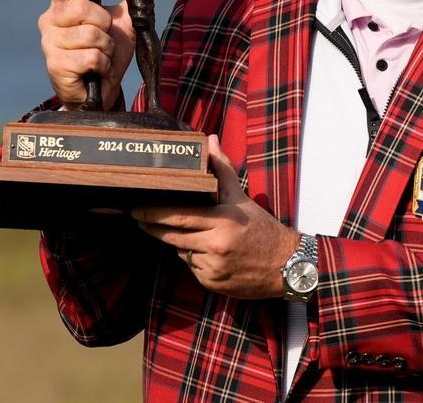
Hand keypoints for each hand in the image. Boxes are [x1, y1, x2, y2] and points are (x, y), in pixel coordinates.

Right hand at [37, 0, 166, 108]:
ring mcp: (49, 43)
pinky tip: (98, 70)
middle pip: (81, 8)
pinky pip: (90, 57)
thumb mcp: (125, 22)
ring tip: (102, 56)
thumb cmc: (106, 52)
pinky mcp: (55, 65)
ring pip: (90, 35)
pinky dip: (103, 65)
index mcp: (62, 4)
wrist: (100, 91)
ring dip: (106, 48)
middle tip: (105, 37)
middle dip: (105, 25)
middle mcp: (50, 20)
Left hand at [132, 136, 300, 298]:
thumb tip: (210, 140)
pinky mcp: (212, 283)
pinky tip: (205, 252)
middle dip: (152, 227)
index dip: (153, 213)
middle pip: (172, 235)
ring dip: (179, 243)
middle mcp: (216, 245)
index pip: (178, 215)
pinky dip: (193, 259)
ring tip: (186, 233)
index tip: (136, 208)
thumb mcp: (241, 197)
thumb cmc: (261, 227)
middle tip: (138, 218)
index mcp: (222, 220)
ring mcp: (213, 267)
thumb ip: (222, 168)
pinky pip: (192, 268)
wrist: (286, 266)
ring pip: (181, 252)